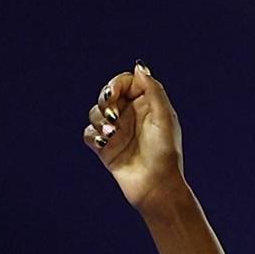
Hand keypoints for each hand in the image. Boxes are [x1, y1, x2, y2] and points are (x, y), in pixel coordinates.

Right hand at [82, 61, 185, 212]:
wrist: (156, 186)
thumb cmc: (165, 153)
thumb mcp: (164, 118)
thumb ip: (153, 91)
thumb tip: (138, 66)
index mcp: (148, 105)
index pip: (126, 82)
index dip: (117, 83)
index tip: (114, 94)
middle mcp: (132, 116)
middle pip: (107, 94)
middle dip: (105, 100)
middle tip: (112, 114)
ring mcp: (118, 131)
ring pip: (95, 112)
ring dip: (99, 120)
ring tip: (112, 134)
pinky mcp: (105, 148)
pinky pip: (89, 133)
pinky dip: (93, 135)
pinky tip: (104, 143)